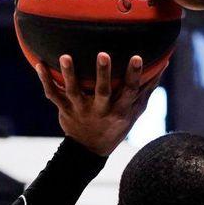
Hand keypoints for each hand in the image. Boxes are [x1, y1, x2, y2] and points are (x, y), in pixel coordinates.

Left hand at [35, 53, 158, 156]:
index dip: (134, 75)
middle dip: (103, 73)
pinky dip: (45, 81)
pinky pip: (53, 95)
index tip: (137, 57)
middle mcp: (100, 110)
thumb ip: (147, 89)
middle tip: (103, 54)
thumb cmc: (116, 125)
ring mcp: (81, 110)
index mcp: (119, 110)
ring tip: (65, 56)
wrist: (89, 150)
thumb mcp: (135, 112)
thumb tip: (164, 63)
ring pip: (74, 91)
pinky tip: (39, 64)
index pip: (130, 91)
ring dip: (70, 74)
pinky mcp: (65, 110)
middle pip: (103, 91)